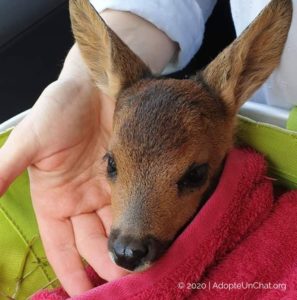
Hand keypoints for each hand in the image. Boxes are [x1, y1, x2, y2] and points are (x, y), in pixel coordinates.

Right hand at [0, 77, 127, 295]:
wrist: (94, 86)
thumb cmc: (58, 110)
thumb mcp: (30, 141)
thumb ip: (5, 169)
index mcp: (54, 200)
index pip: (62, 246)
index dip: (71, 272)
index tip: (84, 296)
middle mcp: (81, 200)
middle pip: (94, 243)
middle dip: (108, 263)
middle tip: (127, 279)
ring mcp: (106, 189)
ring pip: (116, 227)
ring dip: (127, 247)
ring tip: (143, 265)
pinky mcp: (127, 175)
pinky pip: (134, 204)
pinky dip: (141, 220)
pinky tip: (154, 234)